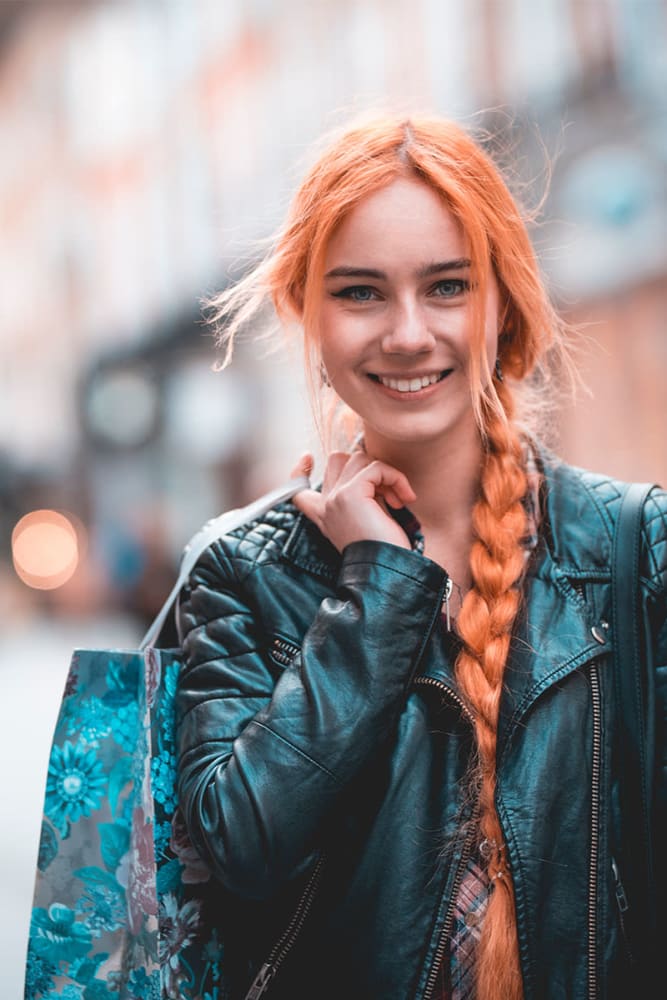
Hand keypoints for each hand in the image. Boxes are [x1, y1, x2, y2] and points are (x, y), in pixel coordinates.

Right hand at [290, 451, 416, 552]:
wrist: (386, 571)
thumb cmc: (385, 552)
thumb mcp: (366, 521)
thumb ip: (362, 497)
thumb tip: (373, 470)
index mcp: (324, 515)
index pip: (297, 488)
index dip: (299, 471)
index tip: (307, 458)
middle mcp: (325, 505)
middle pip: (337, 459)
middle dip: (366, 466)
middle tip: (386, 492)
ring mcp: (335, 498)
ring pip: (359, 458)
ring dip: (385, 473)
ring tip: (397, 499)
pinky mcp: (350, 494)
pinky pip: (376, 468)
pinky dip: (395, 477)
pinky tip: (404, 499)